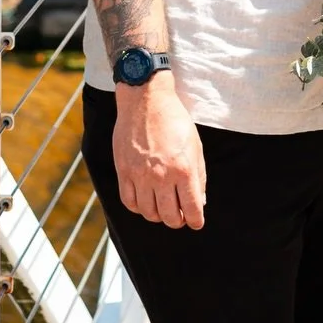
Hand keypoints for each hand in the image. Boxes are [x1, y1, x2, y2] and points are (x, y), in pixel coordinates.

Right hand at [113, 74, 206, 228]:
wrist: (146, 100)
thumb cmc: (174, 120)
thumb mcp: (195, 145)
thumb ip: (198, 176)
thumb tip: (199, 203)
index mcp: (184, 169)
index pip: (192, 209)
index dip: (196, 221)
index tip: (196, 222)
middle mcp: (162, 176)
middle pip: (170, 217)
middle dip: (178, 221)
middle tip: (180, 216)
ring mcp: (140, 175)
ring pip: (149, 213)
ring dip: (158, 215)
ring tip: (163, 208)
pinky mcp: (123, 171)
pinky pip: (129, 202)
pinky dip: (138, 207)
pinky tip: (145, 201)